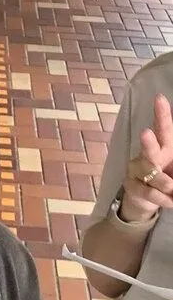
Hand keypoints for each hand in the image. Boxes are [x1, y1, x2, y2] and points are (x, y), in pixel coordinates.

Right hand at [120, 93, 172, 222]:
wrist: (146, 200)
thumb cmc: (167, 177)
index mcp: (165, 146)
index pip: (164, 127)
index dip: (161, 113)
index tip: (160, 98)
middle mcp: (149, 154)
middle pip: (149, 147)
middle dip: (148, 141)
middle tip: (145, 133)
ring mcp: (137, 170)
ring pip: (153, 175)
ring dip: (166, 184)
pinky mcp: (131, 185)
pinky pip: (149, 192)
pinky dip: (164, 199)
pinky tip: (171, 202)